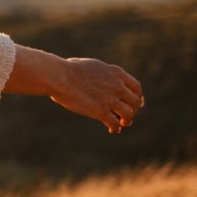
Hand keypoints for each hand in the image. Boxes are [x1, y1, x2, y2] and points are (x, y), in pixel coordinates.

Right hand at [5, 45, 143, 133]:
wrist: (59, 77)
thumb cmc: (68, 69)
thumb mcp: (92, 66)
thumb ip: (102, 73)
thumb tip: (98, 76)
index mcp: (117, 73)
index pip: (136, 87)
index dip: (137, 96)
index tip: (136, 102)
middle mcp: (118, 86)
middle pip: (135, 102)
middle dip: (133, 110)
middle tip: (128, 115)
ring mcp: (111, 99)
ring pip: (128, 114)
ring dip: (127, 120)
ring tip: (122, 124)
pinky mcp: (101, 112)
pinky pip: (115, 123)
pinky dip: (116, 128)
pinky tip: (112, 130)